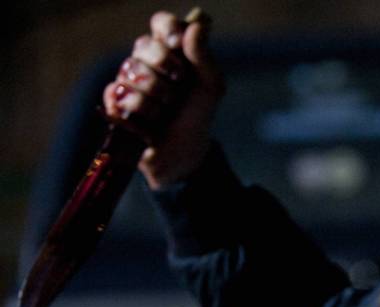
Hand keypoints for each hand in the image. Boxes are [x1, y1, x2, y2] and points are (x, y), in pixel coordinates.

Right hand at [102, 10, 224, 189]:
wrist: (184, 152)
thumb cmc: (196, 116)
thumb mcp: (210, 87)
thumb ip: (203, 56)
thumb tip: (198, 24)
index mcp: (171, 51)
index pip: (161, 23)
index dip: (168, 29)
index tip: (177, 43)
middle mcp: (146, 60)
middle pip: (144, 46)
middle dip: (165, 70)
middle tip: (177, 90)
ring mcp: (127, 79)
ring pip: (130, 71)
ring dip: (154, 98)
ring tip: (163, 112)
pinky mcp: (113, 101)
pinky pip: (116, 94)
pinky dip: (137, 113)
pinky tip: (146, 124)